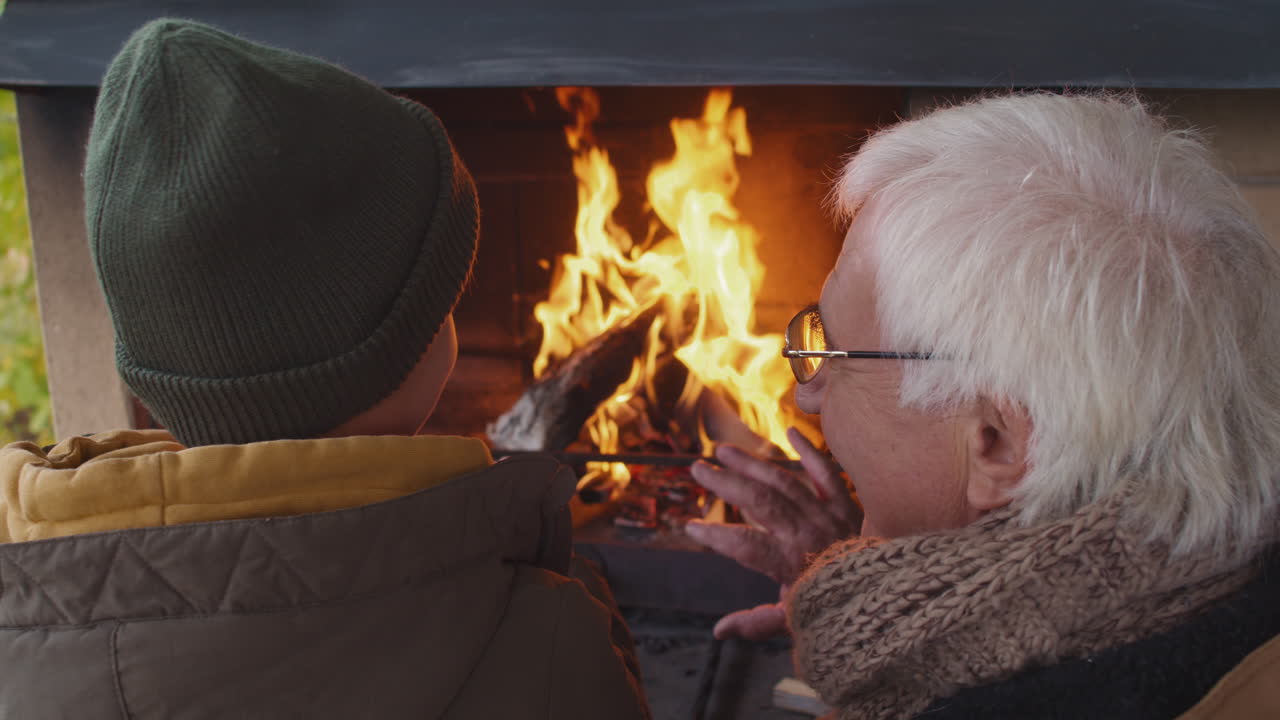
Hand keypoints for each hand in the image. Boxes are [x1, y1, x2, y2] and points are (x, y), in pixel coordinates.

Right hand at [685, 427, 861, 639]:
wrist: (890, 595)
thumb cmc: (839, 608)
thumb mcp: (797, 621)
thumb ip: (758, 623)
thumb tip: (718, 631)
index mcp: (791, 564)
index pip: (746, 546)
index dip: (716, 536)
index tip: (691, 527)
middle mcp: (808, 533)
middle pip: (762, 503)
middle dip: (726, 483)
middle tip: (697, 468)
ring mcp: (828, 514)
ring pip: (785, 482)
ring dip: (752, 464)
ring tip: (723, 450)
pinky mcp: (847, 503)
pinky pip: (828, 472)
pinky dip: (812, 451)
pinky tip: (791, 431)